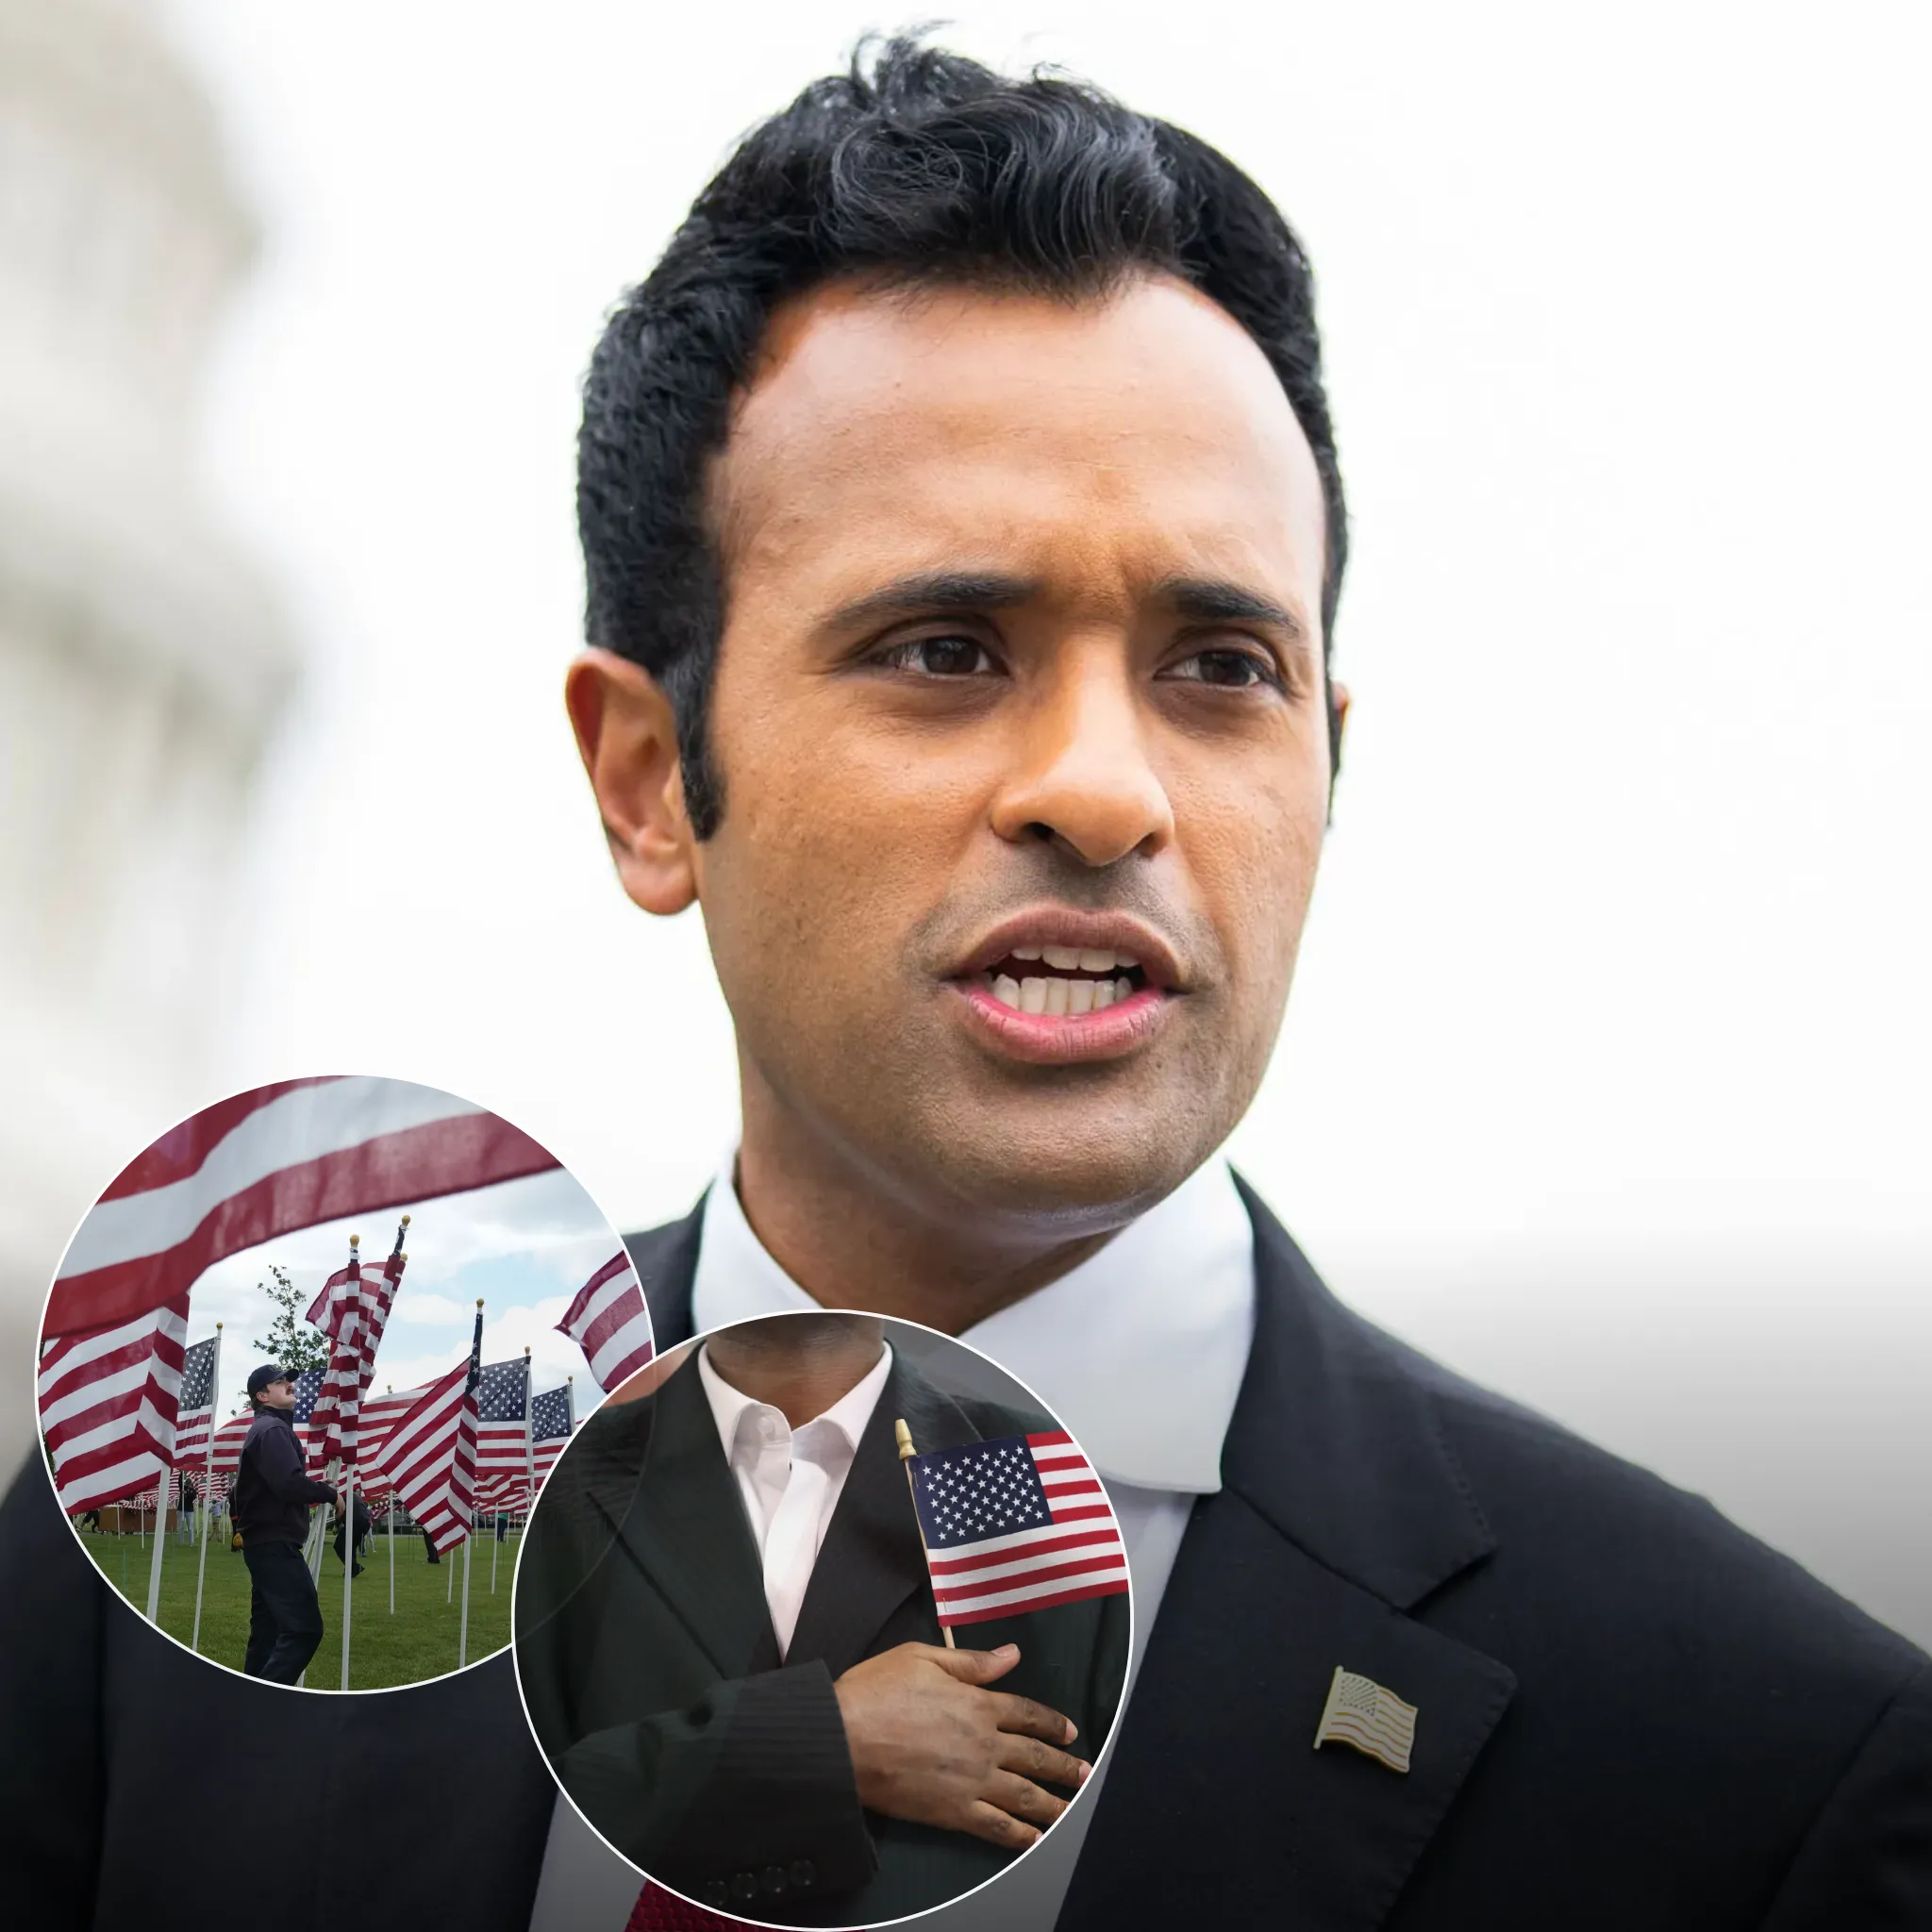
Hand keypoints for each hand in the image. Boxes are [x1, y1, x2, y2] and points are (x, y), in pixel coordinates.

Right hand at [832, 1642, 1088, 1851]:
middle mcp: (983, 1744)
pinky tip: (1033, 1839)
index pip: (1028, 1714)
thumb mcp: (922, 1657)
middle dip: (1064, 1767)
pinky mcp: (952, 1813)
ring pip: (1024, 1796)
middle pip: (1035, 1757)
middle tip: (1085, 1774)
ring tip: (1072, 1809)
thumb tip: (1011, 1655)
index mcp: (977, 1703)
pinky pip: (996, 1827)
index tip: (1070, 1732)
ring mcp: (971, 1781)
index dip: (1052, 1723)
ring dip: (1053, 1803)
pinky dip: (1019, 1835)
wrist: (842, 1738)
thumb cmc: (875, 1692)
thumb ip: (971, 1661)